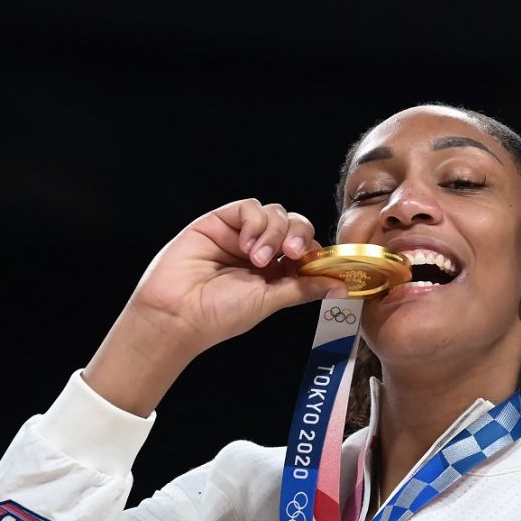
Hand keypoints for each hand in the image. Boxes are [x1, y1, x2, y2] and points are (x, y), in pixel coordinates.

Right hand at [83, 199, 345, 414]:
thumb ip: (304, 288)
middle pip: (295, 226)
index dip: (315, 251)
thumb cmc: (220, 314)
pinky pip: (248, 207)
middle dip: (299, 236)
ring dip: (274, 233)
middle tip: (292, 254)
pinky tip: (244, 243)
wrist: (178, 312)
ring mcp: (240, 235)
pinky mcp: (220, 221)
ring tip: (256, 258)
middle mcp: (261, 251)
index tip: (315, 264)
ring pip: (275, 214)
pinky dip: (254, 222)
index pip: (307, 249)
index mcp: (276, 272)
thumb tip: (342, 287)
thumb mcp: (270, 301)